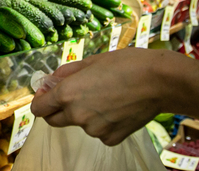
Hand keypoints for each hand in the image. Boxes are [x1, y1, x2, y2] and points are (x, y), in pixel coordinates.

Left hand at [30, 48, 198, 145]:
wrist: (159, 81)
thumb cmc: (126, 64)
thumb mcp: (92, 60)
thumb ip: (67, 73)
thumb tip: (51, 81)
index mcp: (68, 93)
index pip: (39, 109)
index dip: (41, 100)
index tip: (48, 93)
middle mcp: (77, 115)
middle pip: (54, 121)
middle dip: (57, 109)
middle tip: (74, 94)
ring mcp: (95, 130)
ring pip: (80, 124)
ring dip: (85, 113)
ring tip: (106, 95)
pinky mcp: (112, 138)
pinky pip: (99, 132)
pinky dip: (103, 122)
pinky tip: (117, 107)